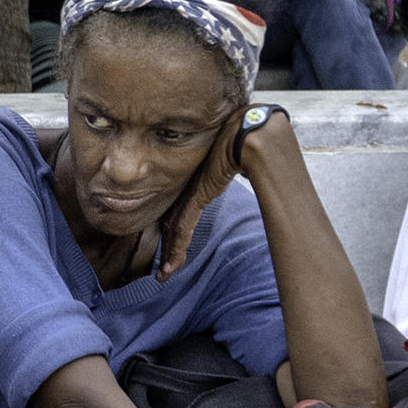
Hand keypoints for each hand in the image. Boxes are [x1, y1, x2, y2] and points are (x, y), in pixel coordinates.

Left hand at [155, 101, 250, 280]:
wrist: (245, 132)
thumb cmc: (244, 138)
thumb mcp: (231, 159)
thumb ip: (226, 169)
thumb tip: (245, 169)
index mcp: (195, 182)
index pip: (179, 212)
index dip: (175, 234)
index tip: (170, 251)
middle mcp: (188, 189)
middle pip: (173, 224)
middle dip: (168, 249)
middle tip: (162, 271)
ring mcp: (189, 193)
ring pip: (175, 231)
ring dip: (171, 255)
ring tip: (165, 275)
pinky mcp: (195, 198)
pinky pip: (182, 229)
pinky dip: (177, 249)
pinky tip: (171, 266)